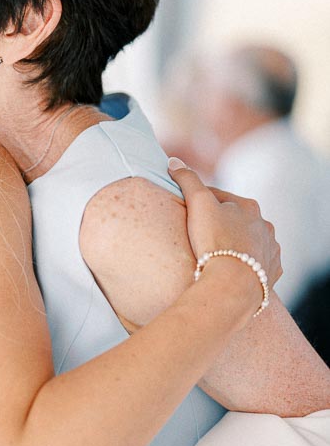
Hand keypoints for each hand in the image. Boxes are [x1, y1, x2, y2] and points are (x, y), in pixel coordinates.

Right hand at [168, 158, 281, 302]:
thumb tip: (174, 160)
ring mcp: (270, 251)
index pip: (220, 197)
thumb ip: (187, 179)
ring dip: (235, 246)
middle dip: (220, 224)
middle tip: (198, 235)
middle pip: (236, 221)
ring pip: (249, 243)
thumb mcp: (198, 203)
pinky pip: (257, 267)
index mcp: (249, 206)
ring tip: (216, 256)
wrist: (232, 285)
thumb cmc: (214, 241)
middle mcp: (265, 226)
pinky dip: (246, 266)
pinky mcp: (271, 275)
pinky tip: (232, 272)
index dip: (200, 202)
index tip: (185, 210)